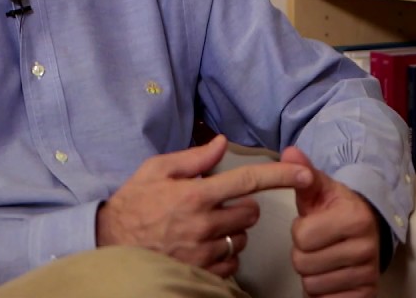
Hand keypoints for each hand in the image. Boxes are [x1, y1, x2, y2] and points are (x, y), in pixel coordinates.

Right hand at [97, 135, 313, 278]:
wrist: (109, 244)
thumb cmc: (133, 204)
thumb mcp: (157, 170)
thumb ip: (193, 158)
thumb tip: (221, 143)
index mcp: (196, 194)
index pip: (249, 181)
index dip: (282, 177)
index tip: (305, 175)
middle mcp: (204, 223)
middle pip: (251, 213)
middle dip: (243, 207)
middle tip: (220, 205)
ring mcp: (203, 252)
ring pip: (241, 238)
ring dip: (231, 232)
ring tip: (203, 227)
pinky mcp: (201, 273)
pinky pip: (230, 263)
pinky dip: (223, 255)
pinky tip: (202, 246)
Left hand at [280, 147, 380, 297]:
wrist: (366, 229)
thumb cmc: (336, 210)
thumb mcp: (320, 189)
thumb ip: (303, 172)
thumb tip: (290, 152)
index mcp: (354, 217)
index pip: (301, 236)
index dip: (299, 231)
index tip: (314, 224)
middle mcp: (366, 246)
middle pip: (303, 263)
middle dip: (303, 254)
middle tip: (318, 243)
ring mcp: (368, 273)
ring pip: (312, 285)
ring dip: (312, 273)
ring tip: (325, 257)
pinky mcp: (366, 293)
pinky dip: (324, 292)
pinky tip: (332, 275)